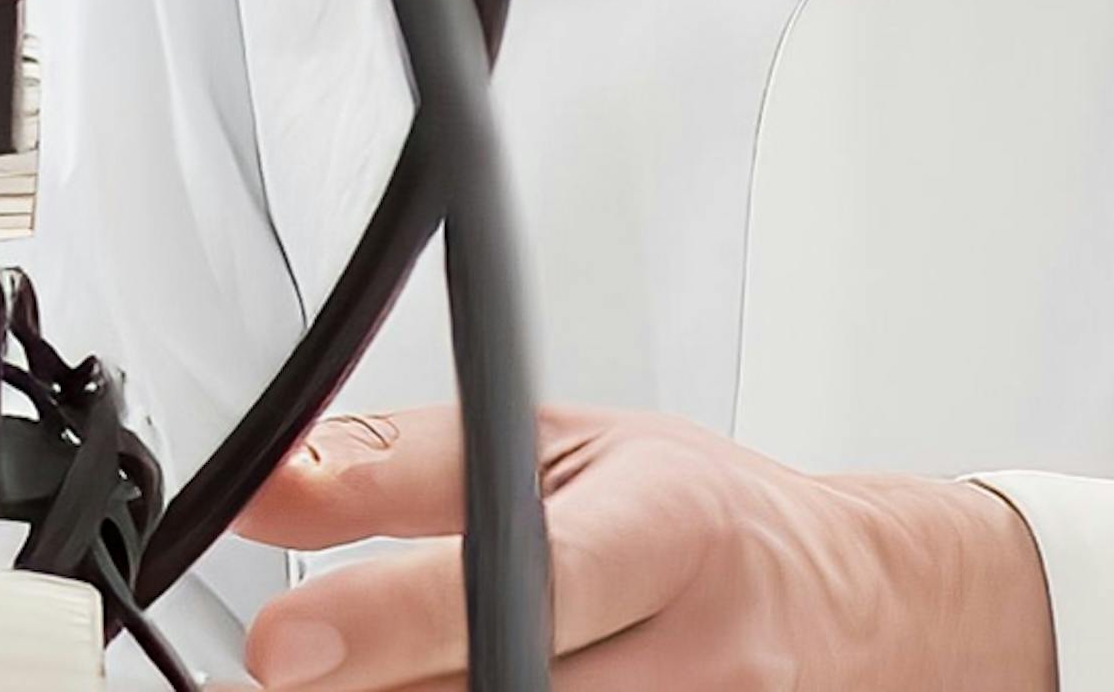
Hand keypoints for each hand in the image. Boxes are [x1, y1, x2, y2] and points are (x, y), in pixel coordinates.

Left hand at [232, 405, 1055, 690]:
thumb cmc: (702, 514)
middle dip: (380, 684)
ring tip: (378, 670)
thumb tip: (265, 486)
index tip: (283, 645)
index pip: (521, 579)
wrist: (848, 598)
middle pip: (503, 689)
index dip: (396, 619)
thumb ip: (400, 465)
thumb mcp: (558, 445)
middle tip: (292, 668)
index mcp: (665, 528)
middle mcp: (697, 648)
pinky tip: (456, 688)